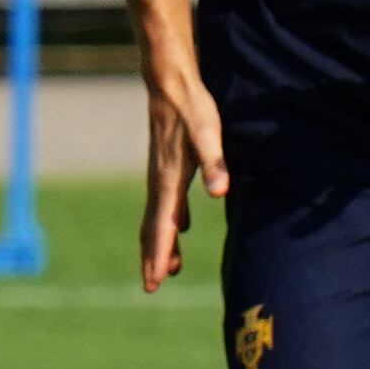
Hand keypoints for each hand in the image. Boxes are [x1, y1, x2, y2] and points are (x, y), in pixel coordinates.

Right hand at [139, 80, 229, 292]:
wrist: (169, 81)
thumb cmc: (191, 106)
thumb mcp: (208, 132)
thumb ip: (215, 162)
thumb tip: (219, 193)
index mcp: (168, 180)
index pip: (160, 226)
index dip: (157, 255)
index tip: (152, 282)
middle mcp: (159, 181)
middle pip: (153, 227)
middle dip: (152, 258)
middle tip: (150, 287)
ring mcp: (161, 174)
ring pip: (157, 217)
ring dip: (161, 243)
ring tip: (168, 268)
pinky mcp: (167, 166)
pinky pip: (166, 203)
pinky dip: (171, 222)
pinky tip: (183, 227)